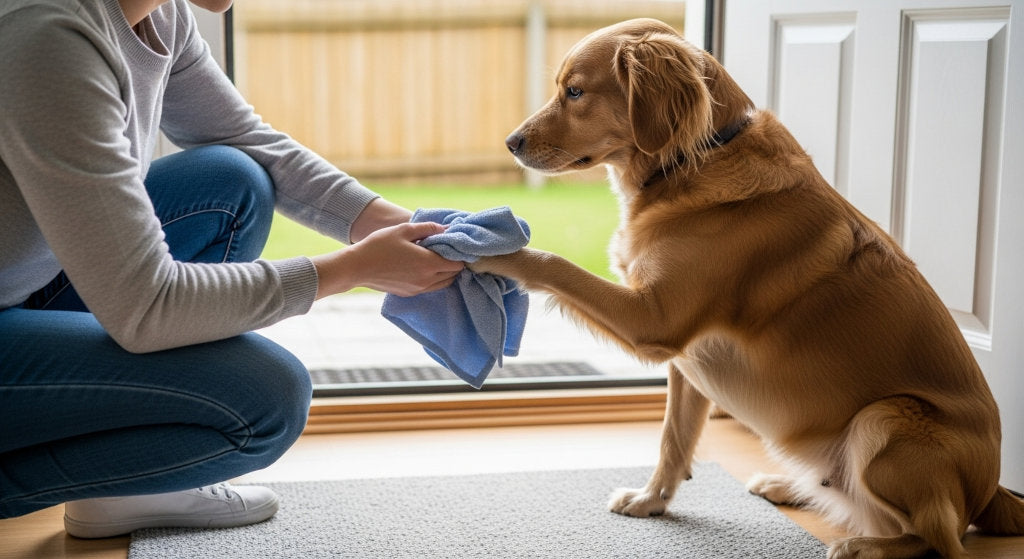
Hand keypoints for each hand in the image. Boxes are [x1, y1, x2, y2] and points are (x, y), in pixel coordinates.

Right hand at [312, 221, 463, 297]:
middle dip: (454, 263)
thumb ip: (427, 228)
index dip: (460, 254)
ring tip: (437, 258)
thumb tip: (445, 228)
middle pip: (453, 275)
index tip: (455, 245)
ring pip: (443, 283)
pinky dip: (434, 279)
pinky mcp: (410, 293)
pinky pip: (430, 288)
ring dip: (445, 272)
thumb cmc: (379, 245)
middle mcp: (427, 280)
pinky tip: (424, 267)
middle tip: (447, 251)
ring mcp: (418, 289)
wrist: (357, 267)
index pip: (457, 264)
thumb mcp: (404, 230)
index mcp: (428, 263)